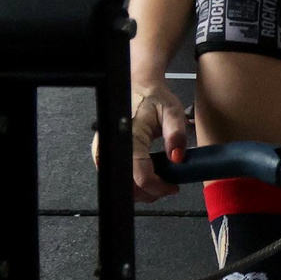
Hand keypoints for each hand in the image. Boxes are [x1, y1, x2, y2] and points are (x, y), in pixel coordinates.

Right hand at [109, 83, 192, 202]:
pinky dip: (133, 181)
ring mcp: (104, 152)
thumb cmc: (154, 98)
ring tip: (160, 181)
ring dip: (141, 189)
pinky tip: (147, 174)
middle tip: (168, 186)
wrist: (137, 87)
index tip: (173, 187)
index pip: (140, 174)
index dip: (157, 186)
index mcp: (129, 136)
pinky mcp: (103, 155)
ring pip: (121, 184)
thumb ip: (176, 133)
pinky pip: (118, 176)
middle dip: (150, 192)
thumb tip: (177, 158)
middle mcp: (111, 146)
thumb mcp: (172, 111)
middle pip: (128, 185)